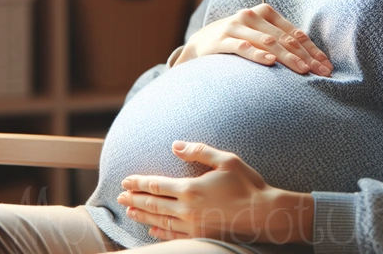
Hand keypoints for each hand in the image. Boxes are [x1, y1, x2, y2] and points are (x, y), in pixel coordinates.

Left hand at [117, 141, 313, 244]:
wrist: (263, 214)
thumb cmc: (246, 184)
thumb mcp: (226, 160)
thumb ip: (199, 152)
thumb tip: (175, 145)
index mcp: (191, 188)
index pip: (156, 185)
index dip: (139, 182)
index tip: (126, 181)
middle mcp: (187, 209)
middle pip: (153, 203)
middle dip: (135, 198)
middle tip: (120, 196)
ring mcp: (192, 226)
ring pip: (159, 220)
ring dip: (142, 214)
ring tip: (130, 210)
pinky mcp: (200, 236)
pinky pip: (173, 235)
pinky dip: (159, 232)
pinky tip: (151, 229)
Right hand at [175, 3, 332, 75]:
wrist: (201, 42)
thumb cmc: (238, 39)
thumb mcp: (259, 35)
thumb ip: (281, 41)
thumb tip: (312, 59)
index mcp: (265, 12)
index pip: (295, 33)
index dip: (313, 50)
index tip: (326, 66)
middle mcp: (251, 15)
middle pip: (285, 39)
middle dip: (306, 57)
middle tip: (321, 73)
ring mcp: (235, 26)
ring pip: (268, 42)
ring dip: (288, 57)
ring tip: (302, 70)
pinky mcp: (221, 39)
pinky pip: (242, 47)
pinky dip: (257, 54)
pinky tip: (270, 62)